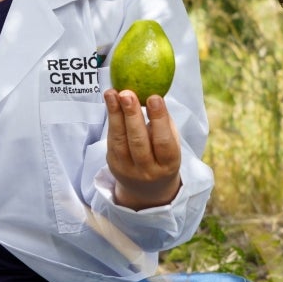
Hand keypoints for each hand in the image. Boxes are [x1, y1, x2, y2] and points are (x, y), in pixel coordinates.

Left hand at [104, 89, 181, 209]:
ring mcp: (127, 169)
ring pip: (119, 140)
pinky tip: (110, 101)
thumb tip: (151, 94)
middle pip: (138, 142)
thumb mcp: (171, 143)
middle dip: (132, 116)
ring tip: (112, 93)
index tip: (154, 97)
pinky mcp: (113, 164)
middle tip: (127, 93)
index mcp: (168, 165)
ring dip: (114, 114)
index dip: (159, 119)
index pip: (164, 142)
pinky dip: (111, 119)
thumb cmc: (162, 155)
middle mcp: (147, 170)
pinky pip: (111, 139)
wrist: (148, 188)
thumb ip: (163, 123)